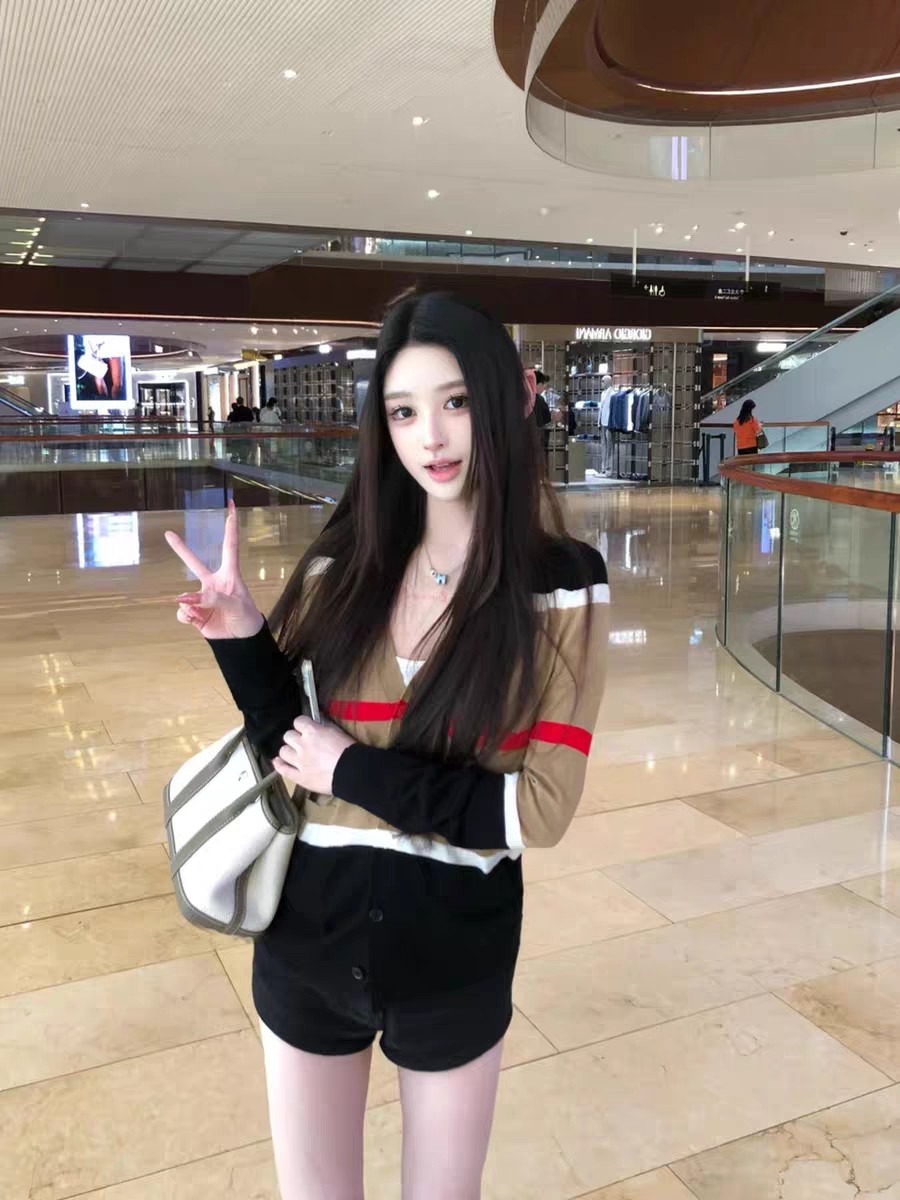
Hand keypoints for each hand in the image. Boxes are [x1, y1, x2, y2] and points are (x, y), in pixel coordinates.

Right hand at [164, 500, 263, 639]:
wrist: (242, 641)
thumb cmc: (246, 617)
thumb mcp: (236, 606)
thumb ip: (214, 599)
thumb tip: (186, 598)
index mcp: (229, 575)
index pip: (230, 547)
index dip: (230, 528)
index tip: (232, 508)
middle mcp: (213, 584)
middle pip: (194, 563)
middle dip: (180, 549)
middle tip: (168, 534)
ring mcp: (202, 598)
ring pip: (184, 597)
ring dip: (189, 605)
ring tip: (199, 613)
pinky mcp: (195, 613)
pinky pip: (182, 612)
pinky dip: (186, 616)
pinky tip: (195, 619)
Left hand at [274, 717, 354, 795]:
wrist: (352, 772)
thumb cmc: (349, 751)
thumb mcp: (336, 732)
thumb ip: (323, 728)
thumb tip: (317, 726)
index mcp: (313, 732)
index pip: (298, 721)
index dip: (301, 724)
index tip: (304, 728)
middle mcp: (302, 745)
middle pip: (288, 736)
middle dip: (294, 738)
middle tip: (301, 742)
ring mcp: (299, 762)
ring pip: (283, 751)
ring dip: (287, 751)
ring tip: (292, 753)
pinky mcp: (300, 777)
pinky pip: (283, 770)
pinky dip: (279, 765)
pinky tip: (278, 762)